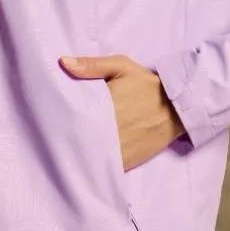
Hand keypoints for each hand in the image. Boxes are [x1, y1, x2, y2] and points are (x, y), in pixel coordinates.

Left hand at [60, 55, 184, 169]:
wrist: (178, 109)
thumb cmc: (148, 85)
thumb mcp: (122, 67)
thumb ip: (92, 65)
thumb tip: (63, 62)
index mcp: (104, 104)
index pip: (71, 114)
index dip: (58, 117)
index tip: (50, 116)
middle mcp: (108, 129)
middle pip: (76, 137)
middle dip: (64, 136)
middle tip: (54, 134)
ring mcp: (117, 149)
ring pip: (86, 155)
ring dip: (77, 153)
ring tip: (67, 148)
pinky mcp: (126, 162)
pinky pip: (102, 168)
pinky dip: (92, 166)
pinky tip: (84, 162)